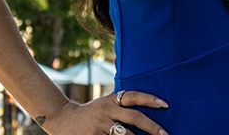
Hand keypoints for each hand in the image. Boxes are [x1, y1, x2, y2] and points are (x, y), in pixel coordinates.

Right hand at [41, 91, 168, 134]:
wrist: (63, 119)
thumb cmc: (91, 113)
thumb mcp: (105, 103)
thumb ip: (121, 104)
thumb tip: (147, 107)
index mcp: (112, 100)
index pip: (134, 96)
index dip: (150, 99)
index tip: (165, 105)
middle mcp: (107, 110)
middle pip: (134, 117)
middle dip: (152, 127)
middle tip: (165, 134)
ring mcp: (100, 124)